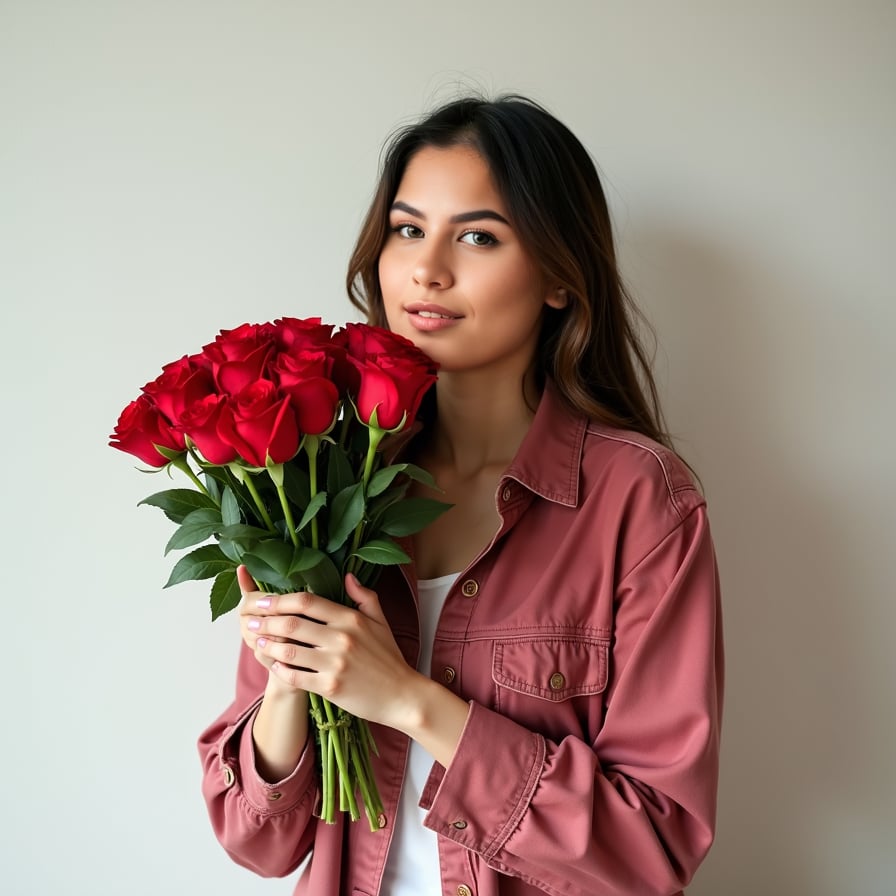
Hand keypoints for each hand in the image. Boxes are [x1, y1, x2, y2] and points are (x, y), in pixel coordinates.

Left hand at [242, 571, 419, 728]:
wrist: (403, 696)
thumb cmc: (390, 658)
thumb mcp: (381, 622)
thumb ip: (364, 596)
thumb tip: (347, 575)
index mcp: (351, 619)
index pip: (307, 601)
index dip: (279, 599)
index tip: (262, 600)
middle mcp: (341, 638)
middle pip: (292, 624)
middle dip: (265, 621)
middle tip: (250, 621)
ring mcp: (335, 664)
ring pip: (289, 651)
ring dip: (268, 646)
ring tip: (256, 642)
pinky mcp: (330, 688)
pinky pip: (295, 677)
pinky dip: (280, 670)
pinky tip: (273, 665)